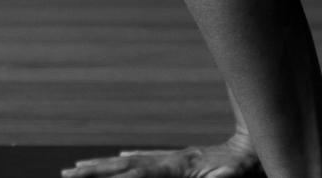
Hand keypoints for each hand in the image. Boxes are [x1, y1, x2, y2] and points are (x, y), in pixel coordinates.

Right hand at [61, 133, 260, 177]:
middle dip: (94, 170)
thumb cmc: (247, 167)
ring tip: (79, 168)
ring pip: (130, 164)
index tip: (87, 176)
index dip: (113, 176)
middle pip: (124, 166)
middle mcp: (169, 161)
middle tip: (66, 173)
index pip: (138, 172)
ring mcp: (173, 160)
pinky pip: (145, 163)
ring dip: (103, 167)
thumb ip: (224, 175)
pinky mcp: (179, 162)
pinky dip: (127, 164)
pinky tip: (118, 161)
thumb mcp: (236, 174)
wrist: (255, 147)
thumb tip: (222, 174)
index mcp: (177, 166)